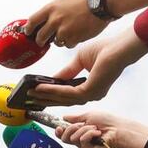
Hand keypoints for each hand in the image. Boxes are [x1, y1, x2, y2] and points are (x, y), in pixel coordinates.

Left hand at [24, 0, 109, 47]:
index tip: (29, 33)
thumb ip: (52, 11)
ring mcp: (64, 30)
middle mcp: (55, 20)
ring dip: (60, 40)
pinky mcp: (73, 38)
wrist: (99, 3)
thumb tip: (44, 20)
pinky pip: (67, 45)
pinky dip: (71, 42)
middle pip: (40, 36)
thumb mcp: (62, 1)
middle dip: (41, 41)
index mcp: (51, 9)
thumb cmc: (83, 0)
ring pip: (55, 42)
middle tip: (43, 41)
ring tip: (69, 32)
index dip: (29, 29)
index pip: (32, 21)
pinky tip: (77, 34)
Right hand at [28, 27, 147, 106]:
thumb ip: (67, 72)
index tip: (37, 93)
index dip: (52, 95)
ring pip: (64, 98)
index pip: (68, 95)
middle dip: (46, 99)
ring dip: (46, 95)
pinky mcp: (89, 91)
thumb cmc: (103, 50)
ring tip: (32, 93)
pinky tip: (41, 88)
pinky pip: (67, 93)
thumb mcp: (79, 61)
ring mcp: (91, 95)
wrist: (117, 47)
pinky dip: (52, 90)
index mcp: (91, 89)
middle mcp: (92, 95)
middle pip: (64, 100)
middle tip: (30, 98)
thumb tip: (52, 79)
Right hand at [55, 110, 147, 147]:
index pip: (64, 135)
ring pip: (73, 138)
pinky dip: (90, 134)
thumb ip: (75, 118)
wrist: (119, 128)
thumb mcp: (89, 116)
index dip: (59, 131)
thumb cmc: (108, 121)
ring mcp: (85, 147)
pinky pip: (82, 141)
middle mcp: (81, 141)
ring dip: (84, 129)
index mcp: (80, 132)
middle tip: (82, 124)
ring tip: (96, 128)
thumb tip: (64, 117)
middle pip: (64, 138)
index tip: (59, 127)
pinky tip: (98, 134)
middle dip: (72, 128)